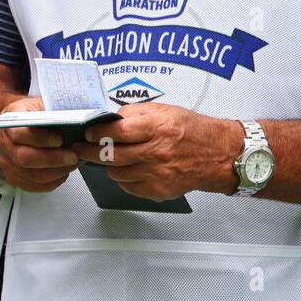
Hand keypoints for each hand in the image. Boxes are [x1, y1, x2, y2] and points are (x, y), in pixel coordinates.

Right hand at [0, 96, 78, 192]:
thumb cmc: (37, 113)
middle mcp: (3, 143)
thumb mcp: (44, 104)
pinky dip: (51, 182)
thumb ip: (54, 112)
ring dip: (55, 172)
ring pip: (30, 175)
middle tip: (72, 156)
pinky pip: (32, 186)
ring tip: (72, 164)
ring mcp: (6, 162)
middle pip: (24, 158)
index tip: (60, 140)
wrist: (24, 122)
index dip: (41, 139)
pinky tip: (63, 173)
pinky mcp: (13, 176)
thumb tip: (76, 120)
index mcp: (10, 122)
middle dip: (52, 160)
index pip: (20, 133)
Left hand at [71, 104, 237, 199]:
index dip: (98, 132)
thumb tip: (111, 119)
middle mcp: (156, 152)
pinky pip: (128, 186)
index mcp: (158, 128)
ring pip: (116, 173)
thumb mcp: (166, 110)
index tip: (89, 132)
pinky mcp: (158, 190)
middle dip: (91, 152)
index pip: (117, 132)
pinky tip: (131, 168)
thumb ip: (136, 112)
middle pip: (111, 156)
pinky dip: (125, 177)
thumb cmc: (192, 130)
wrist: (217, 154)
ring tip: (112, 157)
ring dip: (110, 165)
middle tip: (84, 148)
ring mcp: (157, 174)